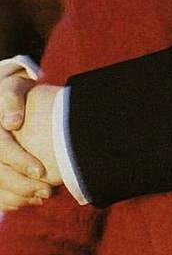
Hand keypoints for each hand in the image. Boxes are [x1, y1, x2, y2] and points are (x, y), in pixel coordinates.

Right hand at [0, 62, 51, 209]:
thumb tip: (13, 122)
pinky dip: (10, 201)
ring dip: (19, 197)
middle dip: (23, 186)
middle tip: (48, 191)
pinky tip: (30, 200)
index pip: (2, 150)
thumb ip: (12, 100)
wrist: (5, 102)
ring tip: (44, 196)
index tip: (42, 171)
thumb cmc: (14, 94)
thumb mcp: (13, 89)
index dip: (21, 162)